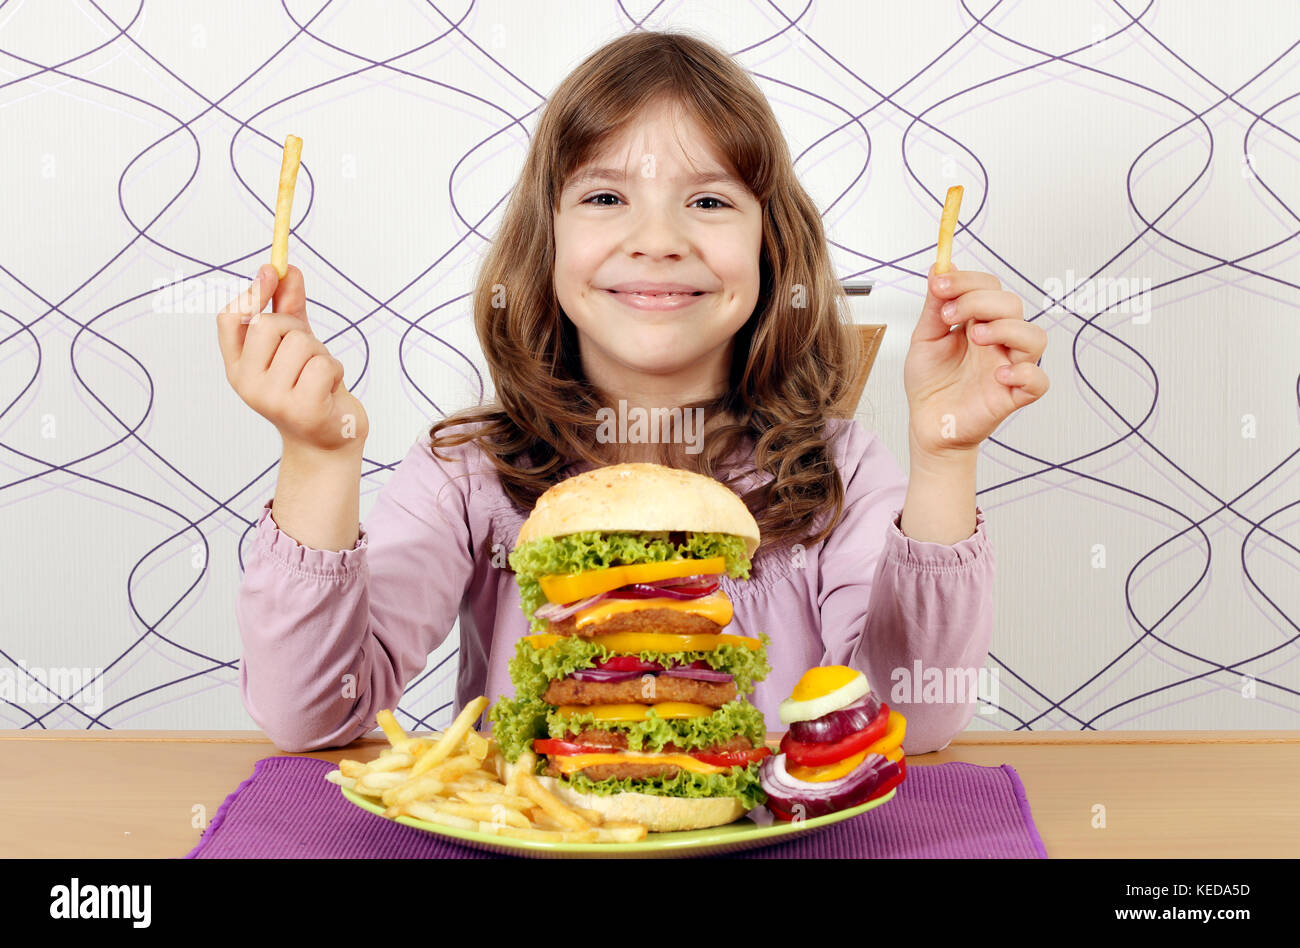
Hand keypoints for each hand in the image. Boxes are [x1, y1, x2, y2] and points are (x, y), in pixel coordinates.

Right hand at [217, 264, 368, 452]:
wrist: (327, 443)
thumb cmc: (311, 389)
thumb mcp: (297, 346)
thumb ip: (289, 309)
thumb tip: (286, 269)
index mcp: (239, 367)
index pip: (230, 319)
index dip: (251, 292)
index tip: (272, 271)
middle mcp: (247, 384)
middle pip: (268, 324)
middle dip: (296, 328)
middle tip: (308, 353)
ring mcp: (272, 399)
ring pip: (300, 342)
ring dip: (321, 353)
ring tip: (320, 377)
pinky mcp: (302, 409)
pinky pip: (323, 364)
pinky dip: (335, 370)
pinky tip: (331, 390)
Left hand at [903, 264, 1048, 461]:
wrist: (927, 423)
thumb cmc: (930, 383)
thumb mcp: (924, 339)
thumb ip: (935, 307)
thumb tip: (939, 268)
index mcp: (979, 321)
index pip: (989, 287)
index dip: (967, 281)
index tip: (939, 285)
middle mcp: (999, 340)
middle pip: (1012, 305)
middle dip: (980, 301)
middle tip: (950, 315)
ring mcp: (1009, 366)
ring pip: (1035, 337)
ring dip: (1007, 329)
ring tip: (977, 338)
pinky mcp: (1013, 395)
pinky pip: (1038, 381)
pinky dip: (1025, 373)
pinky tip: (1000, 373)